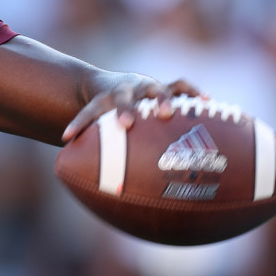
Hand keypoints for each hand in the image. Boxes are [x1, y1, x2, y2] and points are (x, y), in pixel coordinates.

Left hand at [61, 75, 205, 142]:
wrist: (112, 84)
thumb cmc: (108, 117)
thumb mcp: (100, 130)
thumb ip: (97, 154)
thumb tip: (93, 192)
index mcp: (104, 102)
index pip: (87, 111)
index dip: (78, 123)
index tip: (68, 137)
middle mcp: (125, 91)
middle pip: (121, 95)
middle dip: (124, 109)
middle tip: (126, 124)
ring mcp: (146, 87)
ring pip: (155, 87)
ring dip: (160, 99)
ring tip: (168, 114)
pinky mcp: (166, 87)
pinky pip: (182, 87)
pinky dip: (193, 93)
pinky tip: (207, 102)